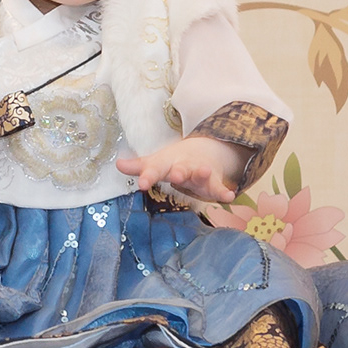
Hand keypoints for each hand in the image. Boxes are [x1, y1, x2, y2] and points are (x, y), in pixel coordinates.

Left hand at [119, 136, 239, 204]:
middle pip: (181, 169)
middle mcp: (183, 167)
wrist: (204, 150)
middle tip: (175, 175)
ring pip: (201, 174)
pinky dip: (224, 192)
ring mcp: (200, 173)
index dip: (148, 176)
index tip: (142, 184)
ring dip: (203, 174)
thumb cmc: (174, 161)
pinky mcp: (213, 183)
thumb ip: (139, 167)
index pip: (155, 169)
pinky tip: (229, 197)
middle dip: (179, 172)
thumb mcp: (157, 163)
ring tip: (205, 172)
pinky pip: (219, 187)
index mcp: (167, 164)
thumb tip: (117, 164)